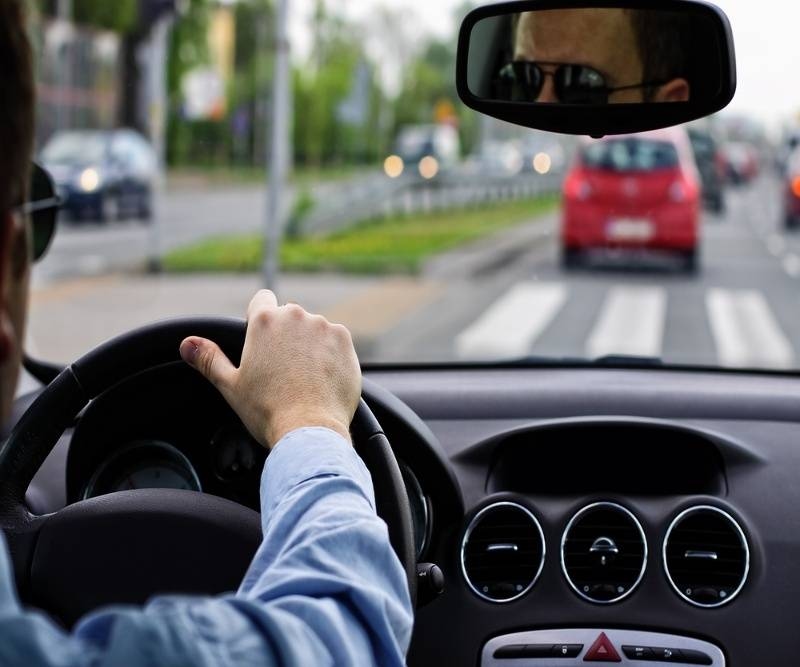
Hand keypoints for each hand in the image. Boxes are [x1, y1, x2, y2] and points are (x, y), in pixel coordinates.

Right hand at [179, 290, 360, 448]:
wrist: (309, 430)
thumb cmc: (268, 410)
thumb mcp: (230, 385)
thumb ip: (208, 359)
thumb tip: (187, 344)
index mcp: (264, 321)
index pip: (261, 301)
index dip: (260, 321)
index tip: (262, 343)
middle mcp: (296, 317)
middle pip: (289, 317)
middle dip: (286, 336)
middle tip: (282, 370)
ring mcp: (324, 328)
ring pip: (314, 329)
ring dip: (310, 345)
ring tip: (304, 378)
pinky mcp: (345, 343)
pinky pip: (336, 342)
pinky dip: (331, 356)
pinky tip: (322, 379)